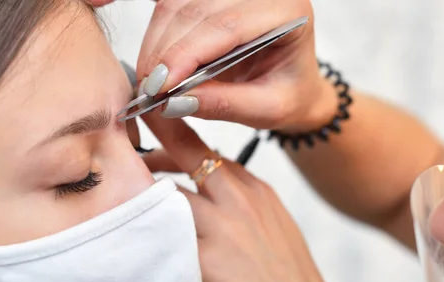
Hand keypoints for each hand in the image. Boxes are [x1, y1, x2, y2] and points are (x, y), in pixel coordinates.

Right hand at [132, 0, 337, 131]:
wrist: (296, 86)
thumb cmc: (289, 95)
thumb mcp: (267, 110)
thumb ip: (224, 105)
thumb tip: (173, 103)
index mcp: (288, 13)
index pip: (228, 25)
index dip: (187, 54)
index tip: (160, 86)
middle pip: (198, 10)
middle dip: (165, 51)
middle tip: (148, 89)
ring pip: (179, 4)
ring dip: (157, 43)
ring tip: (150, 81)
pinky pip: (175, 5)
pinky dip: (159, 35)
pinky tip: (155, 63)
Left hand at [139, 112, 349, 281]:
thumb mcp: (273, 231)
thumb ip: (243, 208)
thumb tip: (209, 198)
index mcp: (260, 191)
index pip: (211, 150)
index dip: (178, 139)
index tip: (156, 129)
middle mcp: (241, 200)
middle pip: (187, 152)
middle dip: (155, 144)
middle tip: (125, 144)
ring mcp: (222, 227)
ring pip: (167, 190)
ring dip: (145, 192)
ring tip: (124, 198)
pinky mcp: (204, 258)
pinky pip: (163, 231)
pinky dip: (146, 228)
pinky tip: (132, 232)